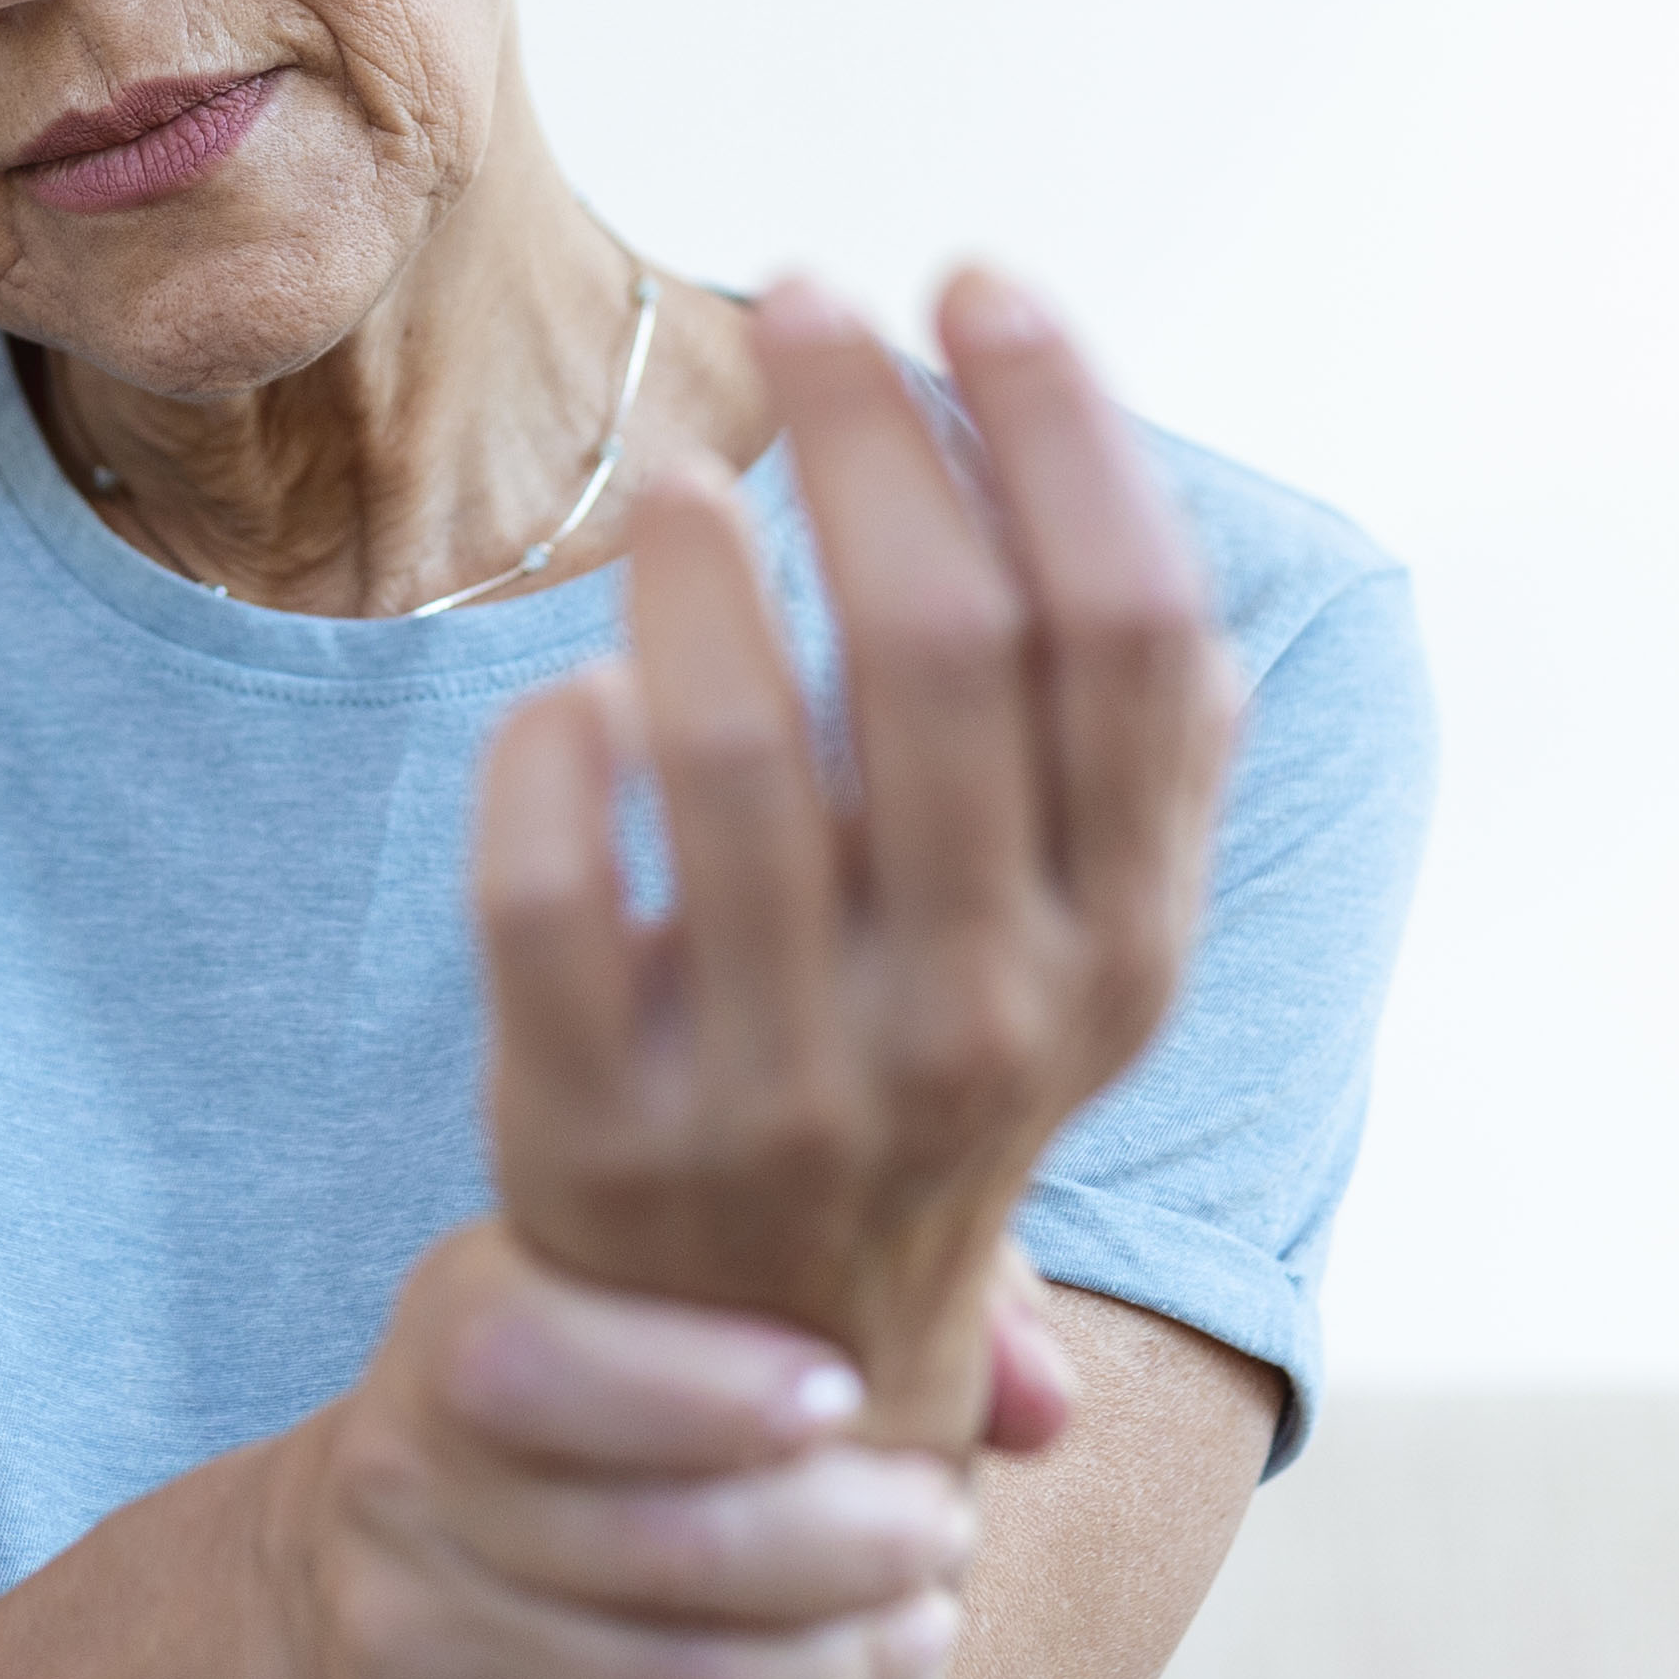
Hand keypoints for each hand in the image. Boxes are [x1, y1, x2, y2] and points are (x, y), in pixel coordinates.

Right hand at [289, 1222, 976, 1678]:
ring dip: (847, 1670)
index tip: (853, 1398)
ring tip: (921, 1624)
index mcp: (453, 1323)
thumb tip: (1043, 1405)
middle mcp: (393, 1481)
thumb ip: (898, 1289)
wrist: (399, 1548)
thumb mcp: (699, 1291)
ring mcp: (396, 1645)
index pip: (553, 1362)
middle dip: (853, 1546)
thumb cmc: (619, 1386)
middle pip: (665, 1546)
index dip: (718, 1391)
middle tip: (944, 1531)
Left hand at [475, 270, 1241, 1445]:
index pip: (1127, 632)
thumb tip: (1127, 508)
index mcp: (1125, 948)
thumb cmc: (921, 1081)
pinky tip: (573, 686)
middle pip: (941, 647)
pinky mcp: (598, 1123)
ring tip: (685, 476)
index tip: (973, 288)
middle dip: (870, 428)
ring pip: (736, 751)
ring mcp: (789, 1081)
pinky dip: (551, 747)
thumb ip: (1128, 762)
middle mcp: (983, 1017)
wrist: (761, 1390)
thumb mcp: (1079, 956)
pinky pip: (549, 887)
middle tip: (805, 303)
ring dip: (700, 569)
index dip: (1058, 425)